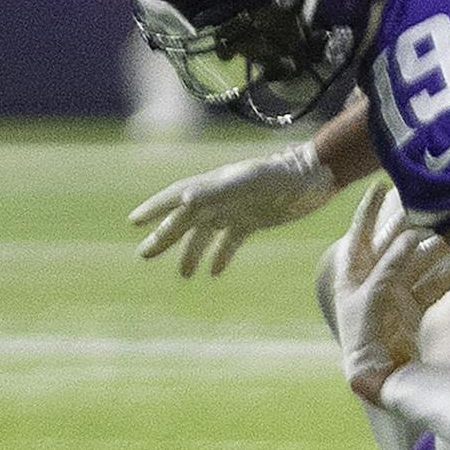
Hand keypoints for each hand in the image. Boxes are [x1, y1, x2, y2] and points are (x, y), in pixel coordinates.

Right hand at [129, 142, 336, 275]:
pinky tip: (214, 273)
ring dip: (192, 252)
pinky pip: (232, 240)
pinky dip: (222, 255)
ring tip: (183, 275)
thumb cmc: (282, 174)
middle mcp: (222, 197)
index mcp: (214, 185)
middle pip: (187, 220)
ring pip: (207, 233)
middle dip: (165, 237)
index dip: (155, 209)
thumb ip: (218, 190)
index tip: (134, 221)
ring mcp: (237, 208)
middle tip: (144, 255)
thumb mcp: (249, 182)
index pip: (177, 198)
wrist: (315, 176)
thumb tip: (185, 199)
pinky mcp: (255, 220)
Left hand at [332, 182, 439, 400]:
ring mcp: (396, 292)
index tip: (381, 185)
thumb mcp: (373, 297)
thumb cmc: (362, 337)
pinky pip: (432, 286)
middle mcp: (374, 278)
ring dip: (436, 250)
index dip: (370, 209)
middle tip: (431, 204)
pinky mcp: (413, 307)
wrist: (376, 374)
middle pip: (394, 243)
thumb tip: (413, 235)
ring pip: (418, 262)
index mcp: (353, 272)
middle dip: (412, 224)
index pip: (360, 232)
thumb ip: (391, 266)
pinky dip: (446, 277)